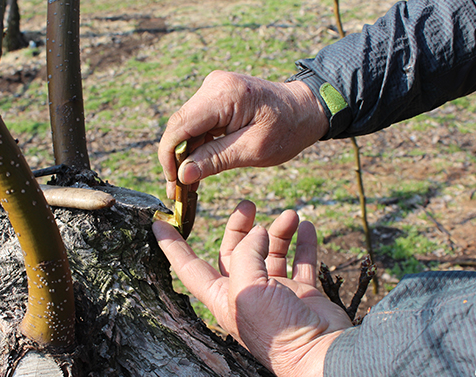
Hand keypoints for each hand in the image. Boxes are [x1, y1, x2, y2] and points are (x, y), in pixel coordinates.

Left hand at [152, 200, 350, 376]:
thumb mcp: (246, 287)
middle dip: (240, 226)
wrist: (320, 355)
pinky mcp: (302, 293)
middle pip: (235, 251)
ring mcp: (275, 293)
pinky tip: (306, 225)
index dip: (173, 245)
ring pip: (272, 252)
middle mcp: (246, 292)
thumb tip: (260, 231)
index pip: (190, 266)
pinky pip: (301, 261)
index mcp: (223, 296)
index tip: (159, 223)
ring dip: (279, 231)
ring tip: (291, 215)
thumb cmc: (276, 329)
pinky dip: (303, 243)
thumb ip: (247, 253)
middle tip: (248, 205)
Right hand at [159, 71, 328, 198]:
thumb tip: (182, 174)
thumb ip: (216, 159)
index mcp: (225, 94)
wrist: (306, 109)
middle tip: (176, 191)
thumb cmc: (287, 129)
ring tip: (186, 186)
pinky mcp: (216, 97)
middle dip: (176, 159)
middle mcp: (214, 85)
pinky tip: (197, 168)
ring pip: (186, 127)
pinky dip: (196, 146)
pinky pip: (197, 124)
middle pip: (180, 126)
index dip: (169, 155)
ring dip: (185, 155)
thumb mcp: (254, 150)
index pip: (181, 125)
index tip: (172, 182)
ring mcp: (213, 89)